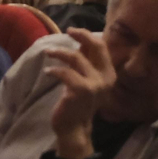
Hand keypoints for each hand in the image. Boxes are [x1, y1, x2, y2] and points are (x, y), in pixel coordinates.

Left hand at [44, 29, 116, 158]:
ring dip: (59, 52)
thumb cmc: (79, 102)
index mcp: (109, 74)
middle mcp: (106, 78)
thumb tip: (81, 40)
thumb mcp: (86, 79)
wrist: (74, 128)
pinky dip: (54, 70)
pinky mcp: (81, 91)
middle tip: (67, 31)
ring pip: (76, 57)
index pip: (102, 47)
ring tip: (47, 52)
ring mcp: (94, 85)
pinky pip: (65, 72)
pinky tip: (48, 72)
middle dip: (81, 35)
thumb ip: (86, 62)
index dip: (87, 35)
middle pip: (96, 47)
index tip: (72, 30)